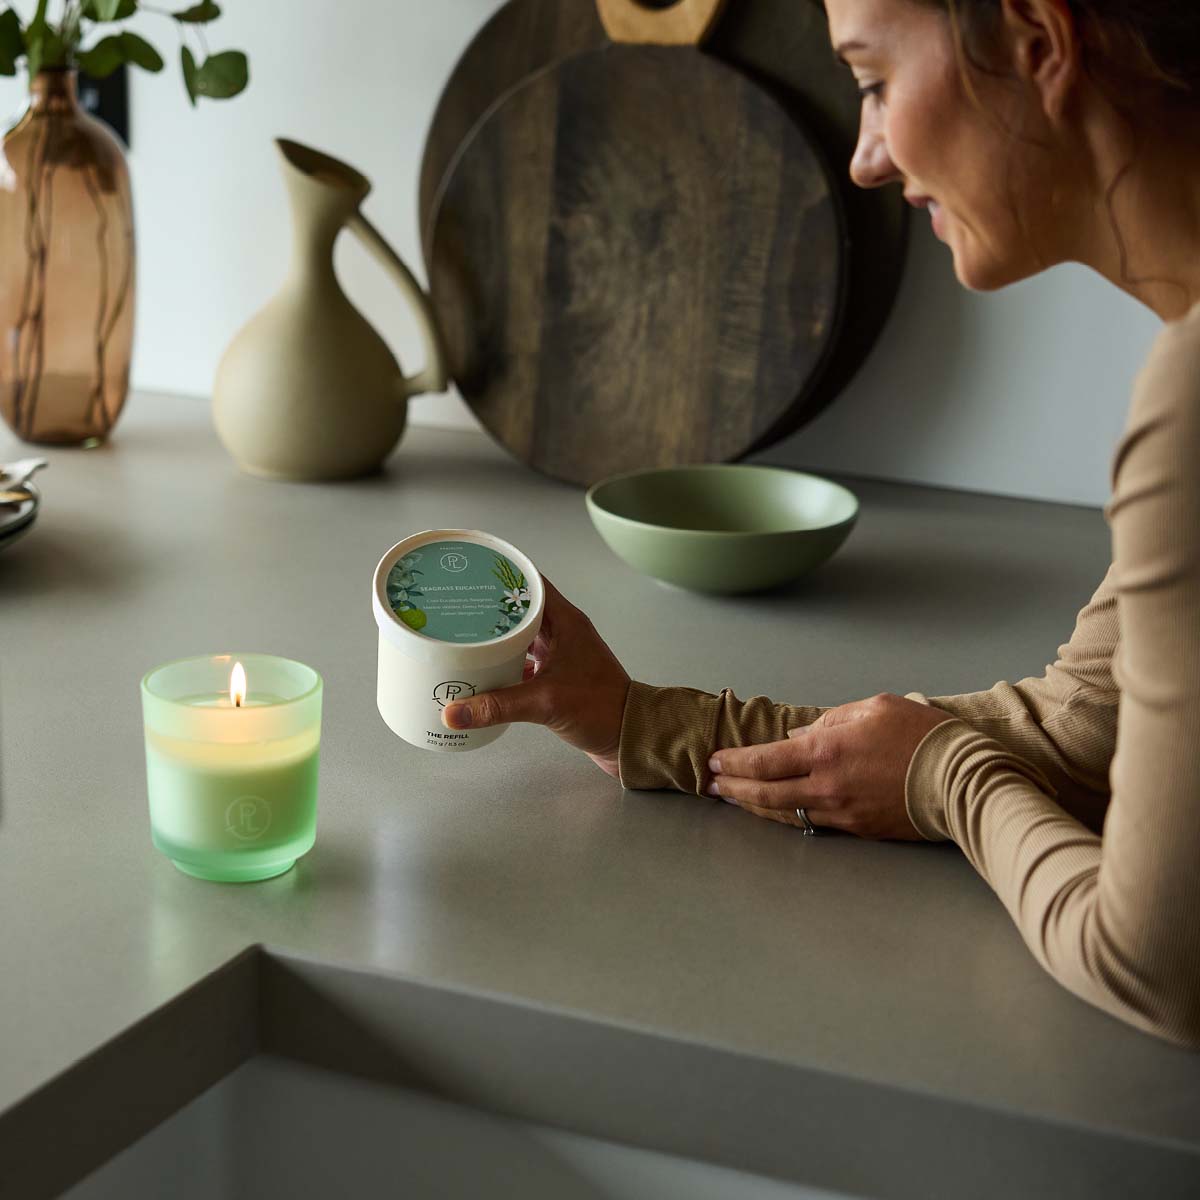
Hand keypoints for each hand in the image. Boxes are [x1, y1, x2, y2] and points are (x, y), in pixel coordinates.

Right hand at [442, 577, 630, 777]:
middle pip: (521, 610)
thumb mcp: (545, 703)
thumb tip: (454, 712)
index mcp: (566, 622)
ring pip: (521, 636)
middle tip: (457, 607)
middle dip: (490, 609)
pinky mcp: (557, 675)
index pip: (531, 585)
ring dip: (497, 638)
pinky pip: (525, 660)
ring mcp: (561, 653)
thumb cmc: (602, 709)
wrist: (629, 736)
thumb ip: (498, 706)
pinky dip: (505, 663)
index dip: (502, 576)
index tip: (473, 574)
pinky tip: (484, 672)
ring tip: (463, 637)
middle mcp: (564, 632)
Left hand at [706, 693, 954, 839]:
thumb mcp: (875, 708)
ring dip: (754, 806)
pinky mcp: (858, 830)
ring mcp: (841, 813)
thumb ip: (831, 720)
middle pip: (765, 792)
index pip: (766, 760)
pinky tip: (775, 810)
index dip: (735, 763)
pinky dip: (787, 816)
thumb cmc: (923, 736)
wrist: (964, 780)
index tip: (714, 762)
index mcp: (827, 751)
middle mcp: (826, 786)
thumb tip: (800, 738)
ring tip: (733, 799)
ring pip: (784, 813)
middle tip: (711, 785)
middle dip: (733, 788)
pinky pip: (812, 823)